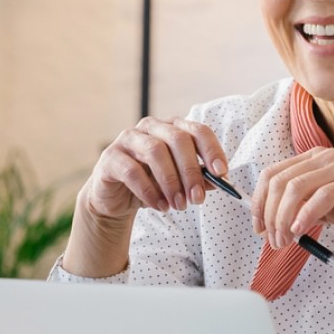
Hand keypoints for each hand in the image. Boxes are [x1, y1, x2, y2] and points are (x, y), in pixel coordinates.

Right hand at [81, 117, 228, 220]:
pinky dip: (149, 191)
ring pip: (155, 152)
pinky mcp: (111, 157)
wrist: (116, 197)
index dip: (212, 150)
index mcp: (173, 127)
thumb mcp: (180, 181)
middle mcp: (151, 127)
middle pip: (178, 139)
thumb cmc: (152, 183)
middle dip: (191, 171)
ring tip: (179, 205)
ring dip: (171, 182)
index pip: (198, 130)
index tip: (222, 174)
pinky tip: (160, 206)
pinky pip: (132, 171)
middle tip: (198, 198)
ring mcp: (128, 138)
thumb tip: (221, 181)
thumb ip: (200, 178)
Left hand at [253, 147, 333, 248]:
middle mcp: (326, 157)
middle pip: (279, 181)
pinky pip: (322, 196)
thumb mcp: (330, 207)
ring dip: (283, 219)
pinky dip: (305, 215)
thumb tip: (275, 223)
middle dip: (269, 215)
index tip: (258, 229)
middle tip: (273, 241)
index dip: (258, 203)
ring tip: (285, 241)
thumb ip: (305, 208)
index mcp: (315, 158)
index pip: (272, 174)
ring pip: (295, 188)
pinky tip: (301, 232)